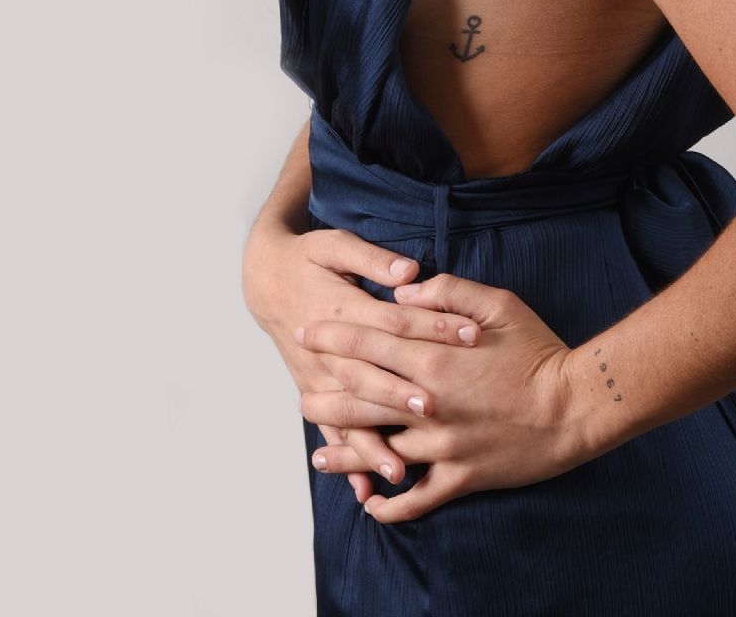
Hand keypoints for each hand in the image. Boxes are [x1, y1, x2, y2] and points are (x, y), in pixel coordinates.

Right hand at [243, 221, 484, 500]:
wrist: (265, 280)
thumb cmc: (308, 259)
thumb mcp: (337, 246)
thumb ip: (373, 260)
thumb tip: (407, 272)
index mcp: (341, 308)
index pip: (393, 322)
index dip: (432, 328)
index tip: (470, 335)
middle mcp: (328, 350)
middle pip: (369, 376)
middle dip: (401, 395)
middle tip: (435, 410)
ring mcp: (318, 375)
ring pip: (348, 415)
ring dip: (372, 443)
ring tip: (400, 470)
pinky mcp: (313, 390)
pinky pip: (329, 430)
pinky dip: (346, 459)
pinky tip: (364, 489)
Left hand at [296, 271, 581, 523]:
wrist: (575, 405)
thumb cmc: (539, 348)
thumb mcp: (498, 304)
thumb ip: (447, 293)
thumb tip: (402, 293)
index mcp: (435, 356)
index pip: (370, 343)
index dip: (335, 338)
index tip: (308, 334)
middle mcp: (430, 402)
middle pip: (362, 398)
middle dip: (326, 396)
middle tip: (302, 398)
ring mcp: (443, 444)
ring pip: (380, 450)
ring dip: (345, 454)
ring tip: (319, 456)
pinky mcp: (462, 475)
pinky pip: (418, 498)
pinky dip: (391, 506)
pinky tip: (372, 506)